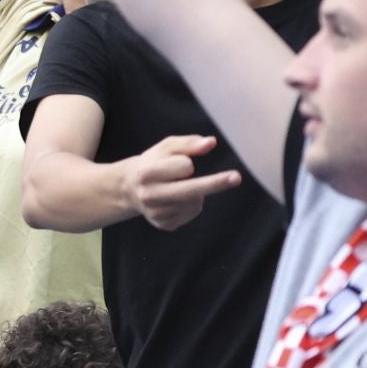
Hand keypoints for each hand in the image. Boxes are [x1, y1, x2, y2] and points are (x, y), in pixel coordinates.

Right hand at [124, 135, 242, 229]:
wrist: (130, 188)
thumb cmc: (154, 163)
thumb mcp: (166, 147)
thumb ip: (188, 143)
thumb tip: (211, 143)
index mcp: (147, 173)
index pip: (183, 166)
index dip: (187, 163)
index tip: (183, 162)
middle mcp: (149, 195)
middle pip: (191, 190)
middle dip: (215, 183)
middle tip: (236, 177)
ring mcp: (156, 212)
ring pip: (195, 202)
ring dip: (196, 193)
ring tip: (179, 187)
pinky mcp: (164, 225)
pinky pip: (192, 213)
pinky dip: (191, 205)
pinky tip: (177, 200)